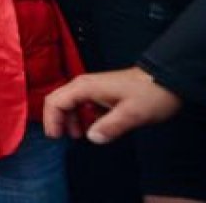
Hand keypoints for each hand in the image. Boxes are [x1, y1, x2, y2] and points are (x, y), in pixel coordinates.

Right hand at [44, 67, 181, 143]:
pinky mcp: (100, 92)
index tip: (56, 138)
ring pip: (69, 102)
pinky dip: (81, 116)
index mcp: (85, 87)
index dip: (51, 120)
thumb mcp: (132, 114)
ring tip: (78, 135)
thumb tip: (91, 138)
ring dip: (69, 119)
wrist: (167, 79)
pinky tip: (93, 127)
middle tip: (63, 139)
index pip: (55, 101)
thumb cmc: (149, 95)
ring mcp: (92, 87)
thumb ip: (110, 127)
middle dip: (57, 120)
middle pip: (58, 100)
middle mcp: (84, 85)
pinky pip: (82, 103)